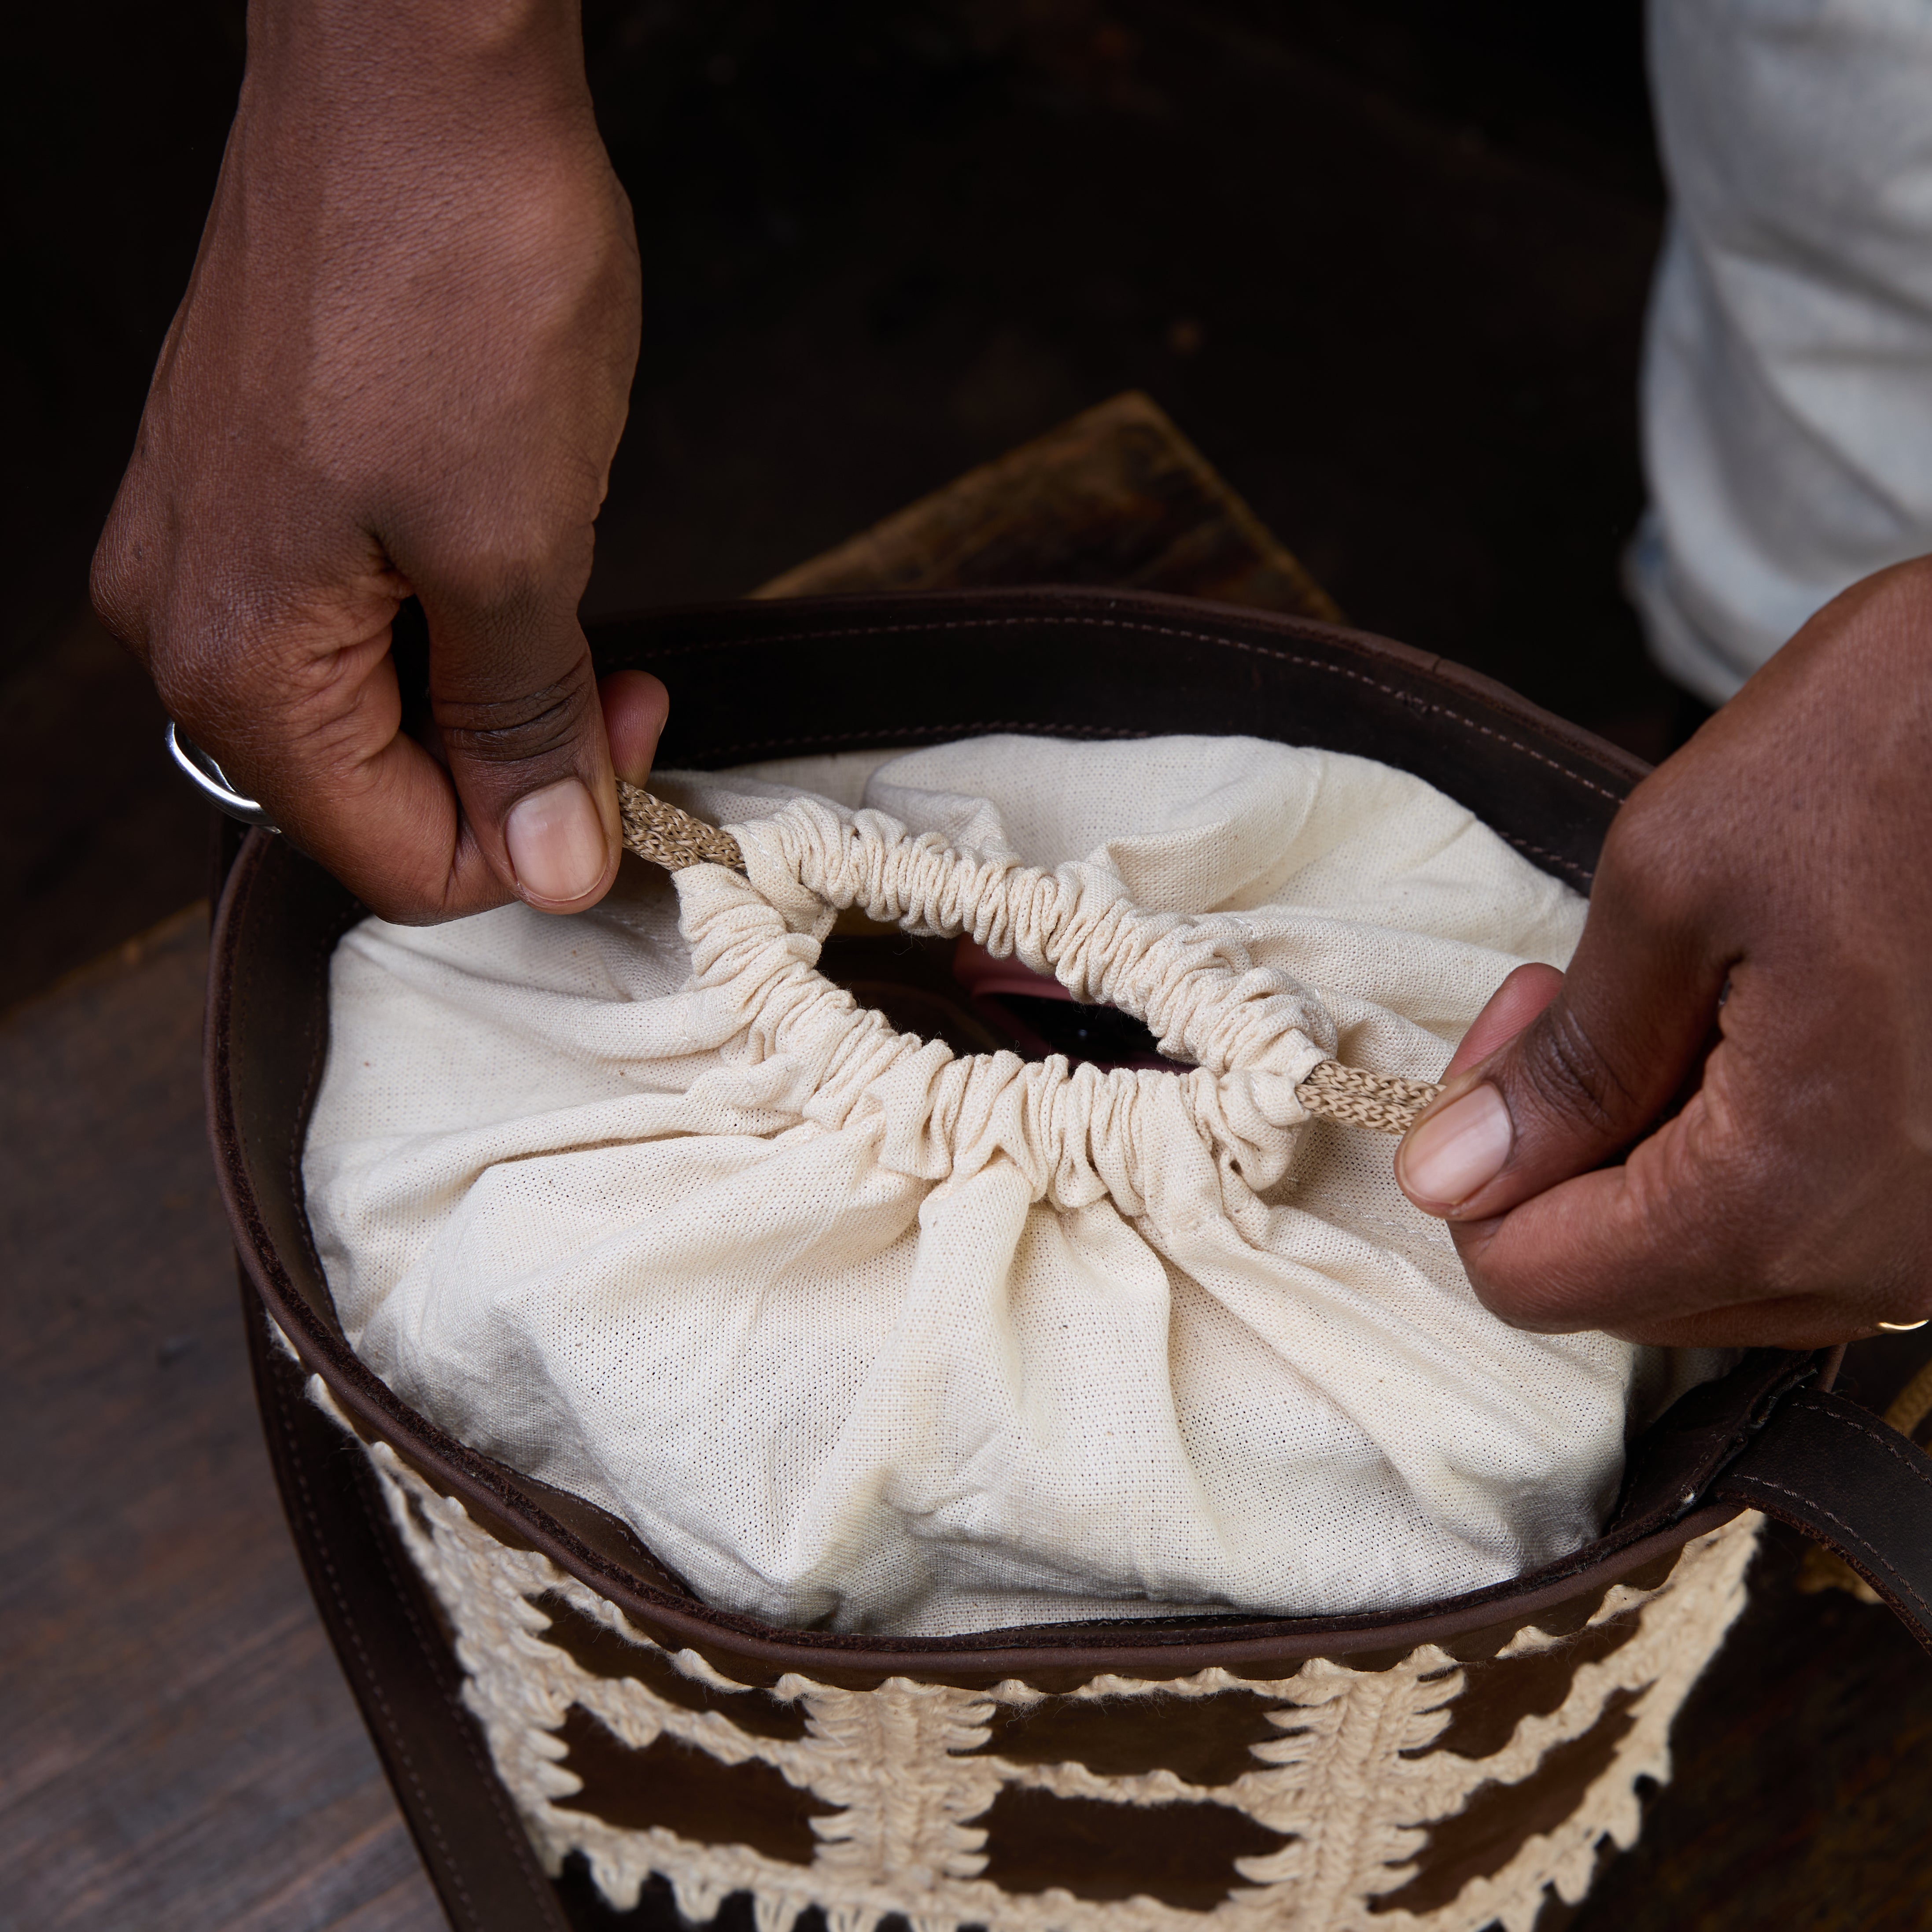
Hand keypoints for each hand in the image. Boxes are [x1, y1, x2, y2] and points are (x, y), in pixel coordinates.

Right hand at [91, 0, 665, 921]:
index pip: (391, 855)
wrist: (414, 71)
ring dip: (493, 687)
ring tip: (571, 597)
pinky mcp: (262, 483)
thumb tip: (549, 867)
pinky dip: (455, 617)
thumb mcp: (519, 547)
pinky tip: (512, 552)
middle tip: (626, 690)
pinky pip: (363, 612)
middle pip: (377, 785)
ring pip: (378, 700)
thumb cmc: (457, 282)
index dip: (525, 847)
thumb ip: (524, 727)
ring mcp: (217, 543)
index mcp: (237, 659)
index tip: (625, 769)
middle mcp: (193, 616)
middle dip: (514, 763)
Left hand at [1395, 556, 1931, 1347]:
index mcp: (1784, 1197)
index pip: (1535, 1280)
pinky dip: (1735, 1145)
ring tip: (1669, 993)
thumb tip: (1447, 1178)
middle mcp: (1883, 1261)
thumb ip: (1564, 1063)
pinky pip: (1801, 1227)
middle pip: (1621, 1282)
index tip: (1515, 1029)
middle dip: (1559, 1151)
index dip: (1476, 1166)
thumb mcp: (1674, 880)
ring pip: (1710, 1264)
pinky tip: (1744, 1022)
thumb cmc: (1888, 753)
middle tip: (1572, 993)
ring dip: (1644, 1145)